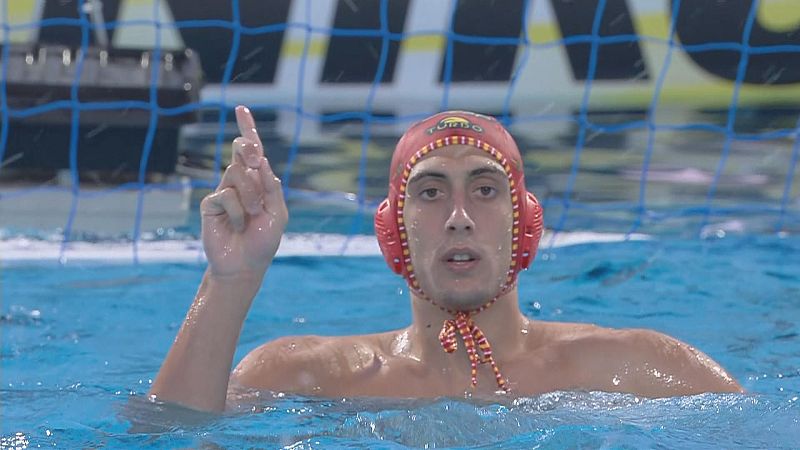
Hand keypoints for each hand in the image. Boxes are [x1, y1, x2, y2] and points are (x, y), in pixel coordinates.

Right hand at [200, 105, 287, 278]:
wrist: (244, 264)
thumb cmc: (263, 241)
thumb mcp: (277, 213)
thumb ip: (272, 188)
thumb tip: (261, 161)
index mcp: (259, 182)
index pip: (253, 151)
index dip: (248, 129)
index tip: (242, 108)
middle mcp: (240, 183)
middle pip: (241, 152)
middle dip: (249, 150)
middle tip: (255, 162)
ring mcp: (224, 192)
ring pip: (237, 174)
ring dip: (250, 196)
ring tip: (251, 216)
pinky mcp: (211, 204)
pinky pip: (226, 195)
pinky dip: (238, 212)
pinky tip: (237, 225)